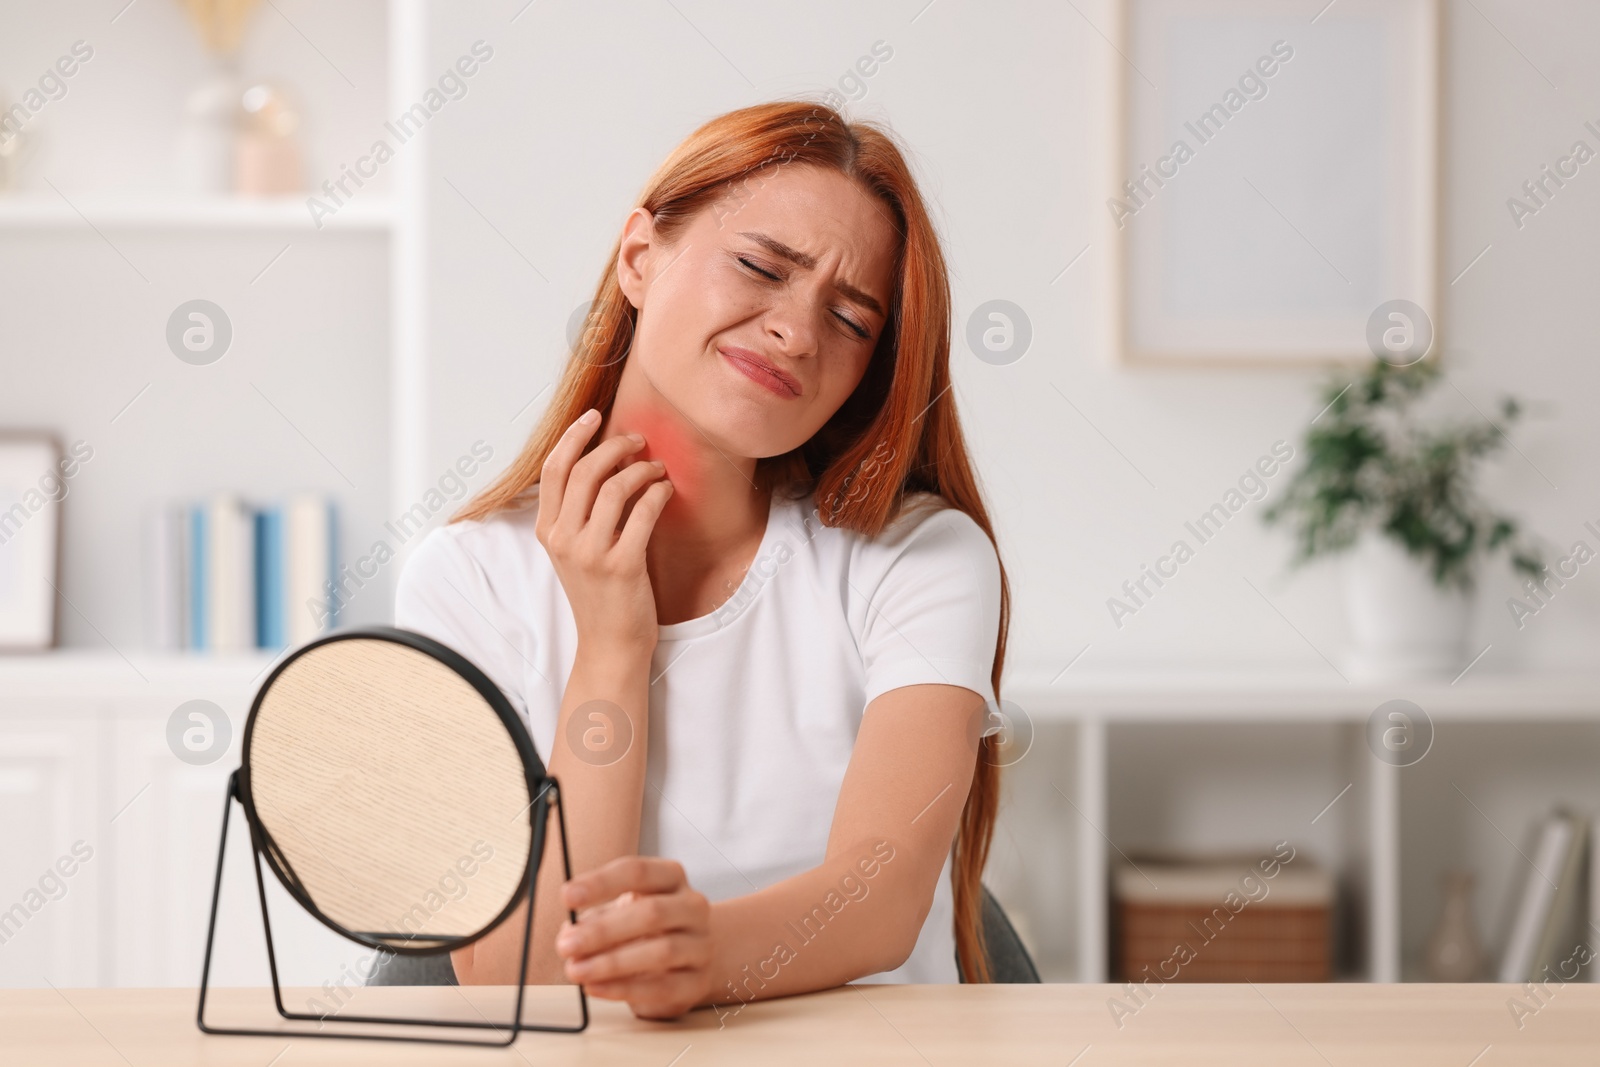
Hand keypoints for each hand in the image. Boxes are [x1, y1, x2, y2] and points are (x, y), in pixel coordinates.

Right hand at [537, 409, 672, 653]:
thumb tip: (606, 462)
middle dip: (614, 446)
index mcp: (547, 531)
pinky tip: (666, 490)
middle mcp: (563, 540)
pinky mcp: (622, 565)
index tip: (595, 417)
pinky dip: (657, 493)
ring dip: (641, 468)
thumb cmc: (599, 593)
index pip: (554, 470)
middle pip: (584, 471)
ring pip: (615, 487)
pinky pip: (643, 512)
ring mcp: (590, 553)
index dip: (574, 436)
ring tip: (657, 468)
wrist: (610, 643)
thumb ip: (579, 512)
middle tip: (638, 440)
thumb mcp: (575, 551)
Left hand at [555, 856, 712, 1019]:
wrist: (694, 956)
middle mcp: (692, 907)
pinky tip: (596, 987)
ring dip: (611, 963)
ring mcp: (700, 945)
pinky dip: (624, 988)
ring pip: (661, 952)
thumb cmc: (650, 928)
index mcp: (671, 878)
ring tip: (577, 970)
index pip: (638, 872)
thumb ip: (595, 918)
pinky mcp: (697, 981)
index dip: (601, 883)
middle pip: (652, 913)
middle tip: (567, 944)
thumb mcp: (623, 910)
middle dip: (603, 931)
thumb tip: (568, 933)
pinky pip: (662, 987)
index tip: (567, 896)